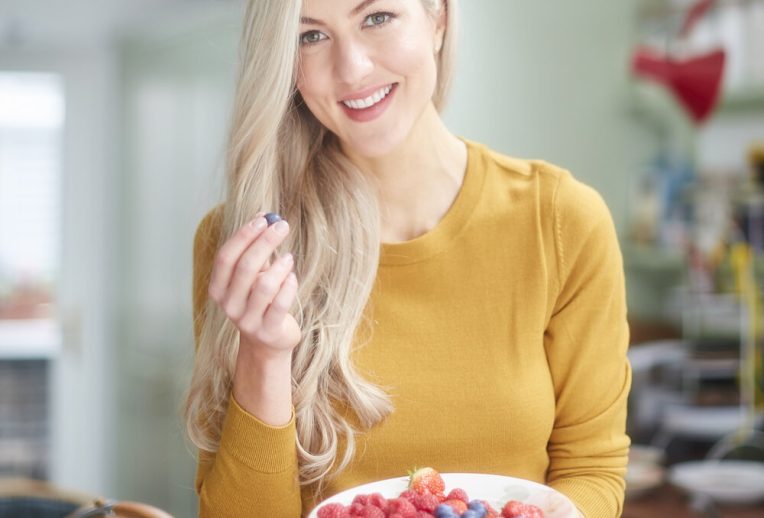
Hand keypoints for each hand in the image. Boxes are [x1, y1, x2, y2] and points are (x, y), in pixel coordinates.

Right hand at [207, 215, 300, 359]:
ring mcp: (247, 320)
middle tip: (283, 226)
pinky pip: (281, 303)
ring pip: (265, 285)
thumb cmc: (260, 300)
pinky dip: (289, 285)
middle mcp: (228, 305)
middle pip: (245, 267)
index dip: (243, 235)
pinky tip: (293, 277)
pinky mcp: (268, 331)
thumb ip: (255, 249)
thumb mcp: (253, 276)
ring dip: (280, 266)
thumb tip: (265, 215)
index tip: (263, 218)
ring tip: (289, 258)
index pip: (226, 257)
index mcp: (218, 288)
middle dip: (265, 242)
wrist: (267, 342)